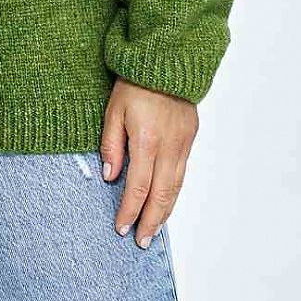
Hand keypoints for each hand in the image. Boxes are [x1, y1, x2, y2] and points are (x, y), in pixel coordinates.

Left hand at [100, 79, 197, 247]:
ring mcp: (183, 144)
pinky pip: (182, 173)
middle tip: (141, 242)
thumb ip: (111, 144)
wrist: (167, 59)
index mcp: (146, 140)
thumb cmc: (135, 81)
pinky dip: (173, 193)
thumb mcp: (113, 109)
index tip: (121, 227)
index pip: (138, 187)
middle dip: (150, 221)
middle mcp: (169, 147)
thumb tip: (110, 176)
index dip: (129, 211)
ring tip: (154, 230)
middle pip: (161, 195)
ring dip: (165, 212)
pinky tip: (166, 202)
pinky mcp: (190, 138)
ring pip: (175, 188)